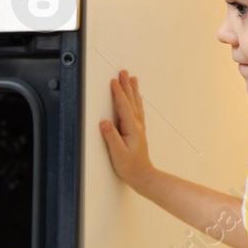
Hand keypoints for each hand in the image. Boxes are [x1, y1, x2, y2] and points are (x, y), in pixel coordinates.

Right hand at [99, 70, 155, 189]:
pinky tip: (136, 98)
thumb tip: (104, 122)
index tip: (114, 81)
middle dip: (127, 85)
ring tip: (132, 78)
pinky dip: (136, 100)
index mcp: (132, 128)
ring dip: (133, 90)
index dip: (118, 92)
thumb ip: (111, 137)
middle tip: (124, 72)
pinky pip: (137, 110)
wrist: (143, 176)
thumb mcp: (118, 153)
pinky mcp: (138, 131)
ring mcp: (139, 127)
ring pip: (135, 103)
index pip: (123, 106)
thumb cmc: (130, 167)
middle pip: (131, 100)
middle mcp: (137, 125)